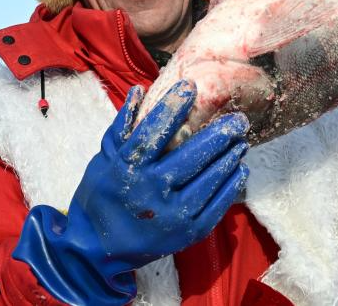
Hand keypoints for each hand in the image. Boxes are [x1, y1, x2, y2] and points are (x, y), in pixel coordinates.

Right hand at [13, 81, 249, 304]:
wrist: (96, 250)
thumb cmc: (101, 197)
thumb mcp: (103, 160)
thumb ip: (122, 126)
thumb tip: (140, 90)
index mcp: (126, 171)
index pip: (152, 133)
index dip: (172, 108)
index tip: (190, 87)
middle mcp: (149, 194)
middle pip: (190, 158)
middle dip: (218, 135)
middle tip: (238, 119)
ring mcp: (170, 217)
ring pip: (208, 182)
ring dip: (229, 159)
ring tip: (241, 141)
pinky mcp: (186, 234)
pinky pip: (215, 207)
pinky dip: (230, 186)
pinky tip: (239, 169)